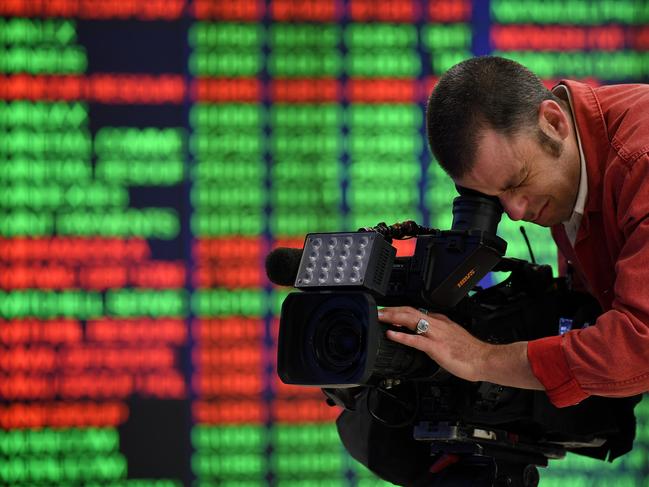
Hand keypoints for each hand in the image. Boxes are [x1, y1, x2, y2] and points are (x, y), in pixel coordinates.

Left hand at [378, 306, 542, 389]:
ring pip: (411, 320)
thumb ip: (439, 333)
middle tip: (378, 311)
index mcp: (441, 321)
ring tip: (380, 317)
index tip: (389, 311)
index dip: (400, 310)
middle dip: (392, 310)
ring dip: (393, 317)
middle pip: (410, 311)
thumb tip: (425, 334)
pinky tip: (391, 334)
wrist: (486, 359)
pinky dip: (401, 336)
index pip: (416, 311)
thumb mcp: (452, 336)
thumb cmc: (471, 352)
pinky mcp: (436, 347)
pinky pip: (416, 339)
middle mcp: (437, 324)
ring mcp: (436, 334)